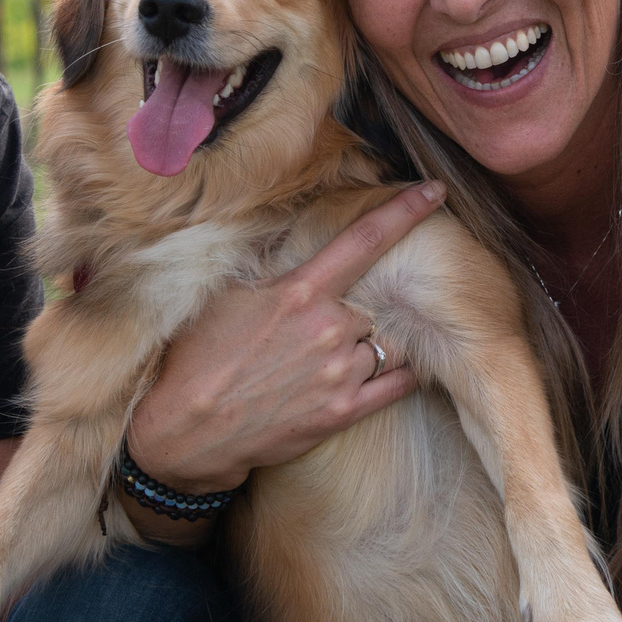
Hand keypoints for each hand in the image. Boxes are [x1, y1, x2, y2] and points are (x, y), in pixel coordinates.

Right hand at [126, 181, 443, 493]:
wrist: (187, 430)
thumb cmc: (197, 358)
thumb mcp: (227, 297)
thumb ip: (274, 272)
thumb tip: (299, 246)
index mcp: (300, 293)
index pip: (364, 240)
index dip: (405, 211)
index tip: (434, 191)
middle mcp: (329, 329)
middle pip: (376, 301)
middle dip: (361, 308)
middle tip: (327, 326)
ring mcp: (340, 373)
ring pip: (389, 342)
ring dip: (374, 342)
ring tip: (337, 355)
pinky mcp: (344, 412)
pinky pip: (398, 385)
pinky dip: (402, 373)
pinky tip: (395, 369)